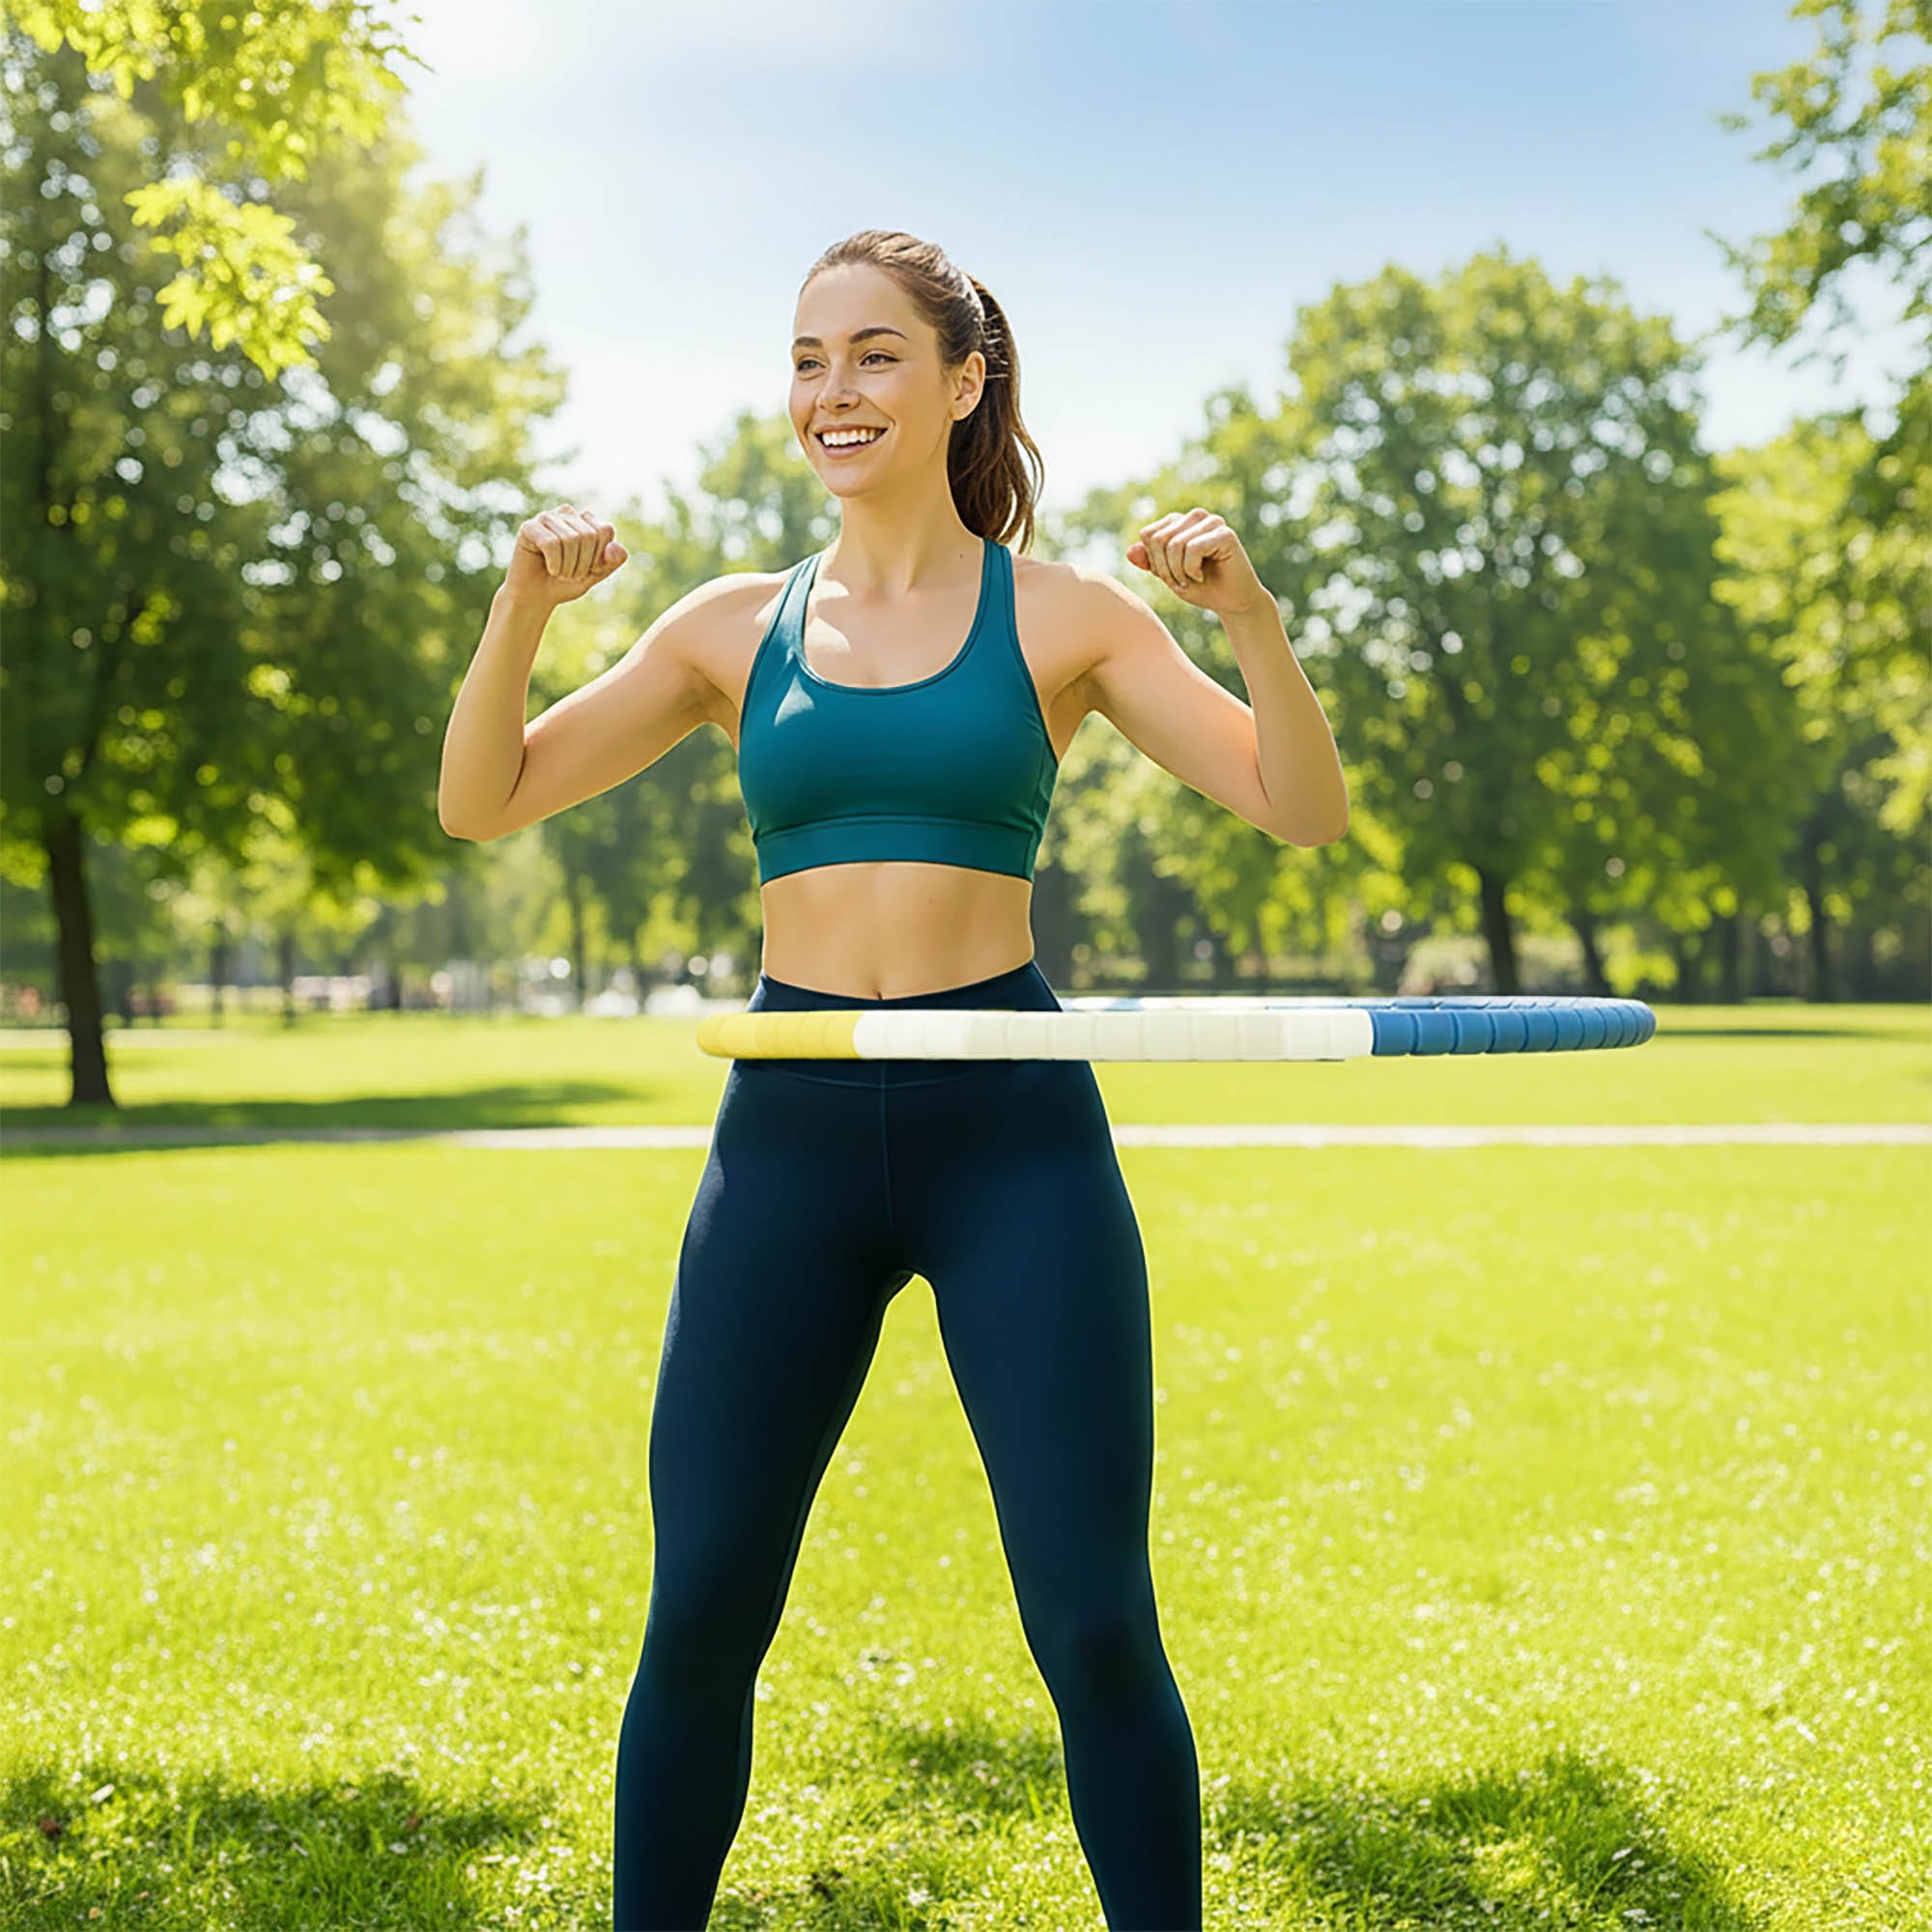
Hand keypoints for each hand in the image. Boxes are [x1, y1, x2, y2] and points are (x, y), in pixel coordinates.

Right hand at [504, 503, 628, 606]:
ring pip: (570, 539)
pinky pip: (551, 543)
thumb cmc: (566, 583)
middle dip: (583, 564)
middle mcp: (566, 513)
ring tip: (559, 573)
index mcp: (586, 520)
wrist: (537, 597)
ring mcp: (547, 517)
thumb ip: (612, 560)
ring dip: (568, 567)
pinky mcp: (529, 527)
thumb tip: (613, 547)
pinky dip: (554, 564)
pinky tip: (549, 568)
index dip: (599, 557)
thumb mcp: (596, 574)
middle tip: (571, 575)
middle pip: (588, 535)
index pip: (605, 530)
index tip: (588, 570)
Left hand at [1127, 509, 1268, 617]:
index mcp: (1179, 522)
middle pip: (1158, 539)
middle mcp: (1195, 516)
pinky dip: (1191, 570)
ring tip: (1191, 580)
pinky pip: (1192, 548)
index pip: (1148, 535)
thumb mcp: (1168, 576)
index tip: (1170, 577)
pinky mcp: (1225, 533)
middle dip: (1164, 569)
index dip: (1153, 562)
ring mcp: (1211, 522)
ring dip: (1178, 572)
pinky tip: (1202, 576)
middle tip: (1181, 582)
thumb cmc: (1202, 588)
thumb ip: (1149, 562)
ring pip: (1174, 544)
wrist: (1232, 603)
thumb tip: (1129, 551)